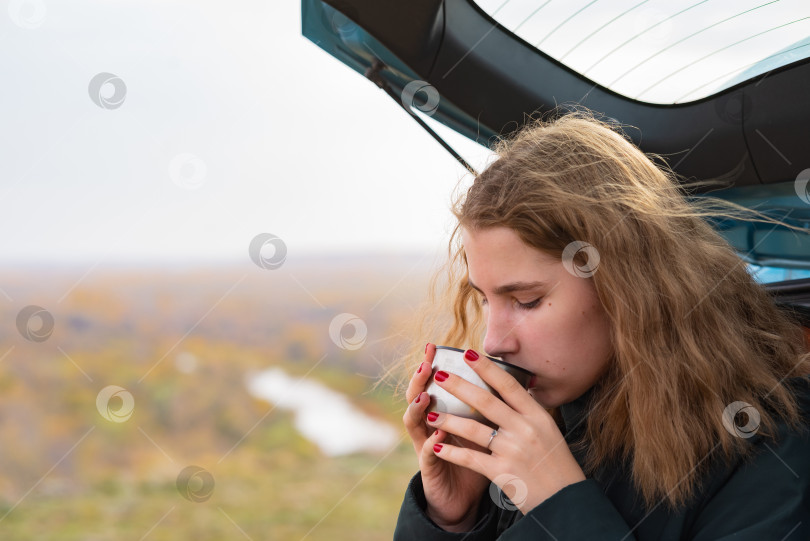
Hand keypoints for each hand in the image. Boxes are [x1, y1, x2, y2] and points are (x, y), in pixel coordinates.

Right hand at [403, 344, 490, 530]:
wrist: (464, 501)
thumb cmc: (477, 463)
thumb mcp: (484, 433)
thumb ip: (492, 411)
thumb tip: (519, 385)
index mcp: (443, 415)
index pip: (433, 384)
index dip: (431, 365)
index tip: (434, 345)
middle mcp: (428, 427)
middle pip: (416, 396)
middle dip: (419, 378)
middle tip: (426, 362)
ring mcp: (425, 446)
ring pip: (413, 422)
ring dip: (418, 407)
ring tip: (425, 394)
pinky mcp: (429, 468)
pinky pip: (427, 454)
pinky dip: (432, 443)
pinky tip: (437, 434)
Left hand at [425, 349, 585, 514]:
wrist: (566, 502)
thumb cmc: (557, 465)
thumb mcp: (550, 431)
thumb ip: (530, 412)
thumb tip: (519, 388)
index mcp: (538, 416)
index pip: (508, 385)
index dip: (487, 368)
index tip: (468, 354)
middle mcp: (525, 430)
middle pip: (486, 402)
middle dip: (459, 386)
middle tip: (439, 375)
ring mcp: (513, 451)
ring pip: (473, 430)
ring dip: (449, 420)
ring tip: (431, 413)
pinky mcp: (503, 473)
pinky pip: (471, 459)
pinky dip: (452, 453)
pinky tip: (437, 446)